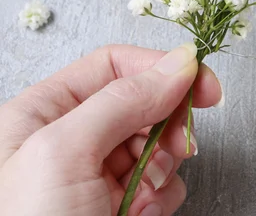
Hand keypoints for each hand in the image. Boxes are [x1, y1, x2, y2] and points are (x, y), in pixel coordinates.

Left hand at [0, 43, 221, 215]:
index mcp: (43, 113)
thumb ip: (121, 100)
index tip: (203, 84)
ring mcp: (98, 174)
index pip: (114, 65)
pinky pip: (162, 182)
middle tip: (177, 145)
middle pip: (143, 102)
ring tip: (142, 195)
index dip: (162, 68)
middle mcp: (71, 138)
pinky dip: (164, 196)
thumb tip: (179, 63)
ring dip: (165, 167)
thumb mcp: (63, 154)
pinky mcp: (120, 204)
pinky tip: (141, 214)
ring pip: (158, 144)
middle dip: (167, 124)